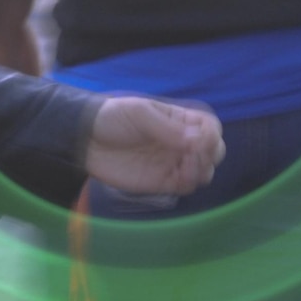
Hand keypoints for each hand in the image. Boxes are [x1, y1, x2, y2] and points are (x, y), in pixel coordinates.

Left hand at [85, 96, 225, 196]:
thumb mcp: (140, 114)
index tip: (201, 140)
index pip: (211, 128)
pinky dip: (190, 183)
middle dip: (212, 154)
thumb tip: (199, 141)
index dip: (212, 135)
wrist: (86, 140)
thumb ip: (168, 128)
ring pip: (205, 171)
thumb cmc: (113, 118)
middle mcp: (181, 143)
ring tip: (184, 167)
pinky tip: (178, 178)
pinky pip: (187, 187)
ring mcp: (173, 163)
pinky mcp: (162, 182)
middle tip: (193, 155)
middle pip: (215, 151)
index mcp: (180, 120)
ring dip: (202, 170)